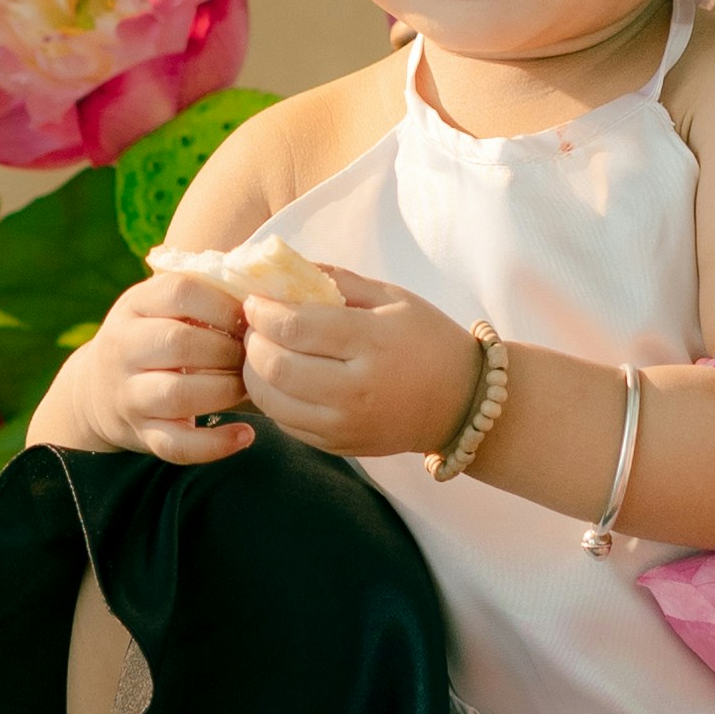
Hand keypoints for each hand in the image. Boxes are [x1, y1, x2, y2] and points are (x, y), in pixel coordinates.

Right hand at [83, 264, 254, 460]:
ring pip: (178, 394)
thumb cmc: (153, 338)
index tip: (250, 318)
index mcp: (135, 305)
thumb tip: (271, 296)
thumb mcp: (162, 306)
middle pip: (179, 343)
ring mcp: (129, 394)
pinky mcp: (141, 433)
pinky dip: (215, 445)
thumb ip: (205, 295)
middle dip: (227, 351)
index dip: (225, 305)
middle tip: (252, 357)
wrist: (97, 389)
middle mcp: (124, 347)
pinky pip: (177, 445)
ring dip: (224, 391)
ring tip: (245, 387)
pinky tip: (244, 435)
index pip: (181, 291)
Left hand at [240, 272, 479, 464]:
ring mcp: (346, 425)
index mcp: (373, 343)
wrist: (461, 404)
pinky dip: (272, 399)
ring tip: (264, 351)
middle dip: (253, 341)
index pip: (296, 327)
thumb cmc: (426, 341)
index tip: (255, 300)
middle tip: (255, 325)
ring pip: (271, 401)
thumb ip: (336, 280)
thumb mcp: (391, 298)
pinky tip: (283, 379)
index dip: (263, 311)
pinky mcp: (338, 447)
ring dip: (254, 372)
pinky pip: (284, 424)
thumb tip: (281, 267)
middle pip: (276, 367)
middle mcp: (357, 390)